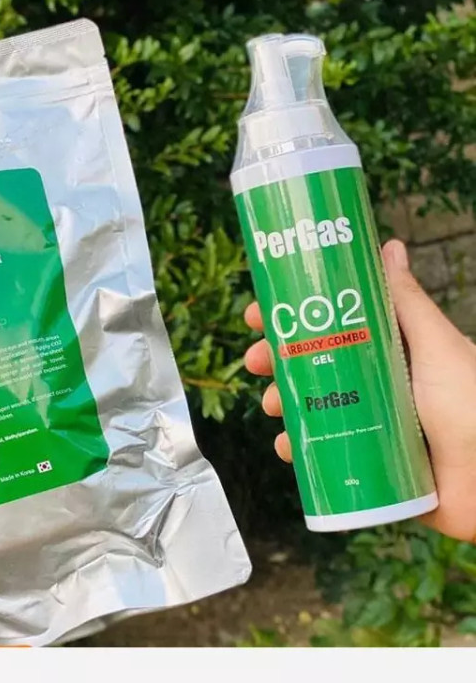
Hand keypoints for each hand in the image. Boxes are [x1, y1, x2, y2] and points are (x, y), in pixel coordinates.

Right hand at [244, 239, 475, 542]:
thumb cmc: (474, 406)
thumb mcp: (437, 346)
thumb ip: (407, 302)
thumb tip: (389, 246)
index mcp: (384, 352)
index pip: (326, 327)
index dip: (289, 317)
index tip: (258, 314)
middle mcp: (370, 385)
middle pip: (308, 365)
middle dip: (274, 360)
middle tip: (255, 359)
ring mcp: (364, 425)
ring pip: (306, 408)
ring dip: (279, 402)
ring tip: (272, 405)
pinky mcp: (363, 464)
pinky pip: (319, 453)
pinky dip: (297, 448)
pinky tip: (286, 446)